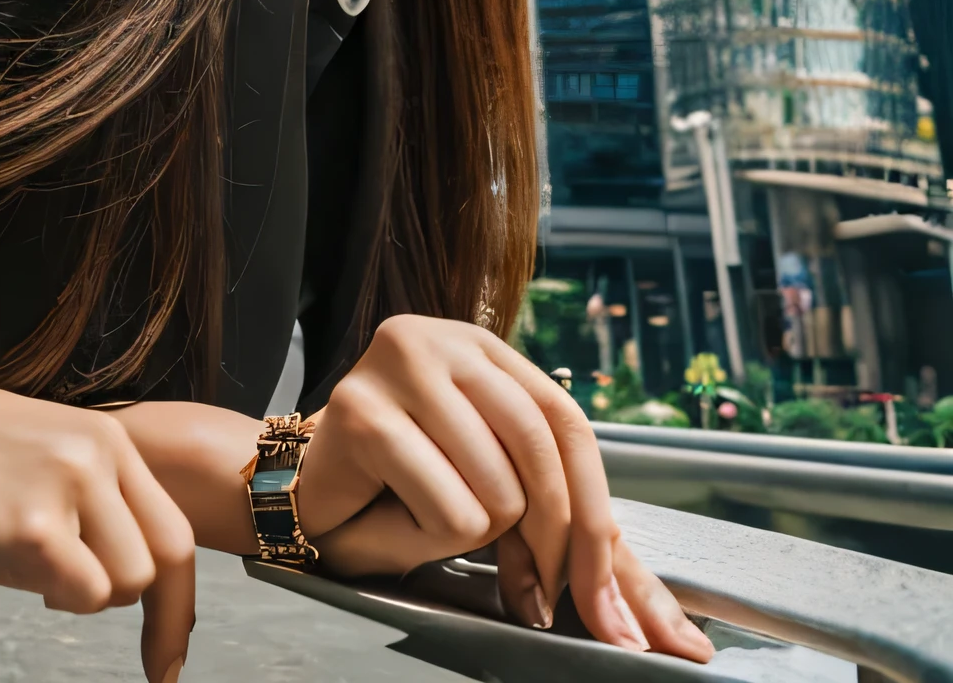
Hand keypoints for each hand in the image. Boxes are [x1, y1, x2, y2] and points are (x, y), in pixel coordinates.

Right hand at [0, 327, 196, 682]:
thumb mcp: (45, 457)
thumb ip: (92, 502)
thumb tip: (114, 576)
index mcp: (108, 441)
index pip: (173, 534)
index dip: (175, 604)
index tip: (166, 656)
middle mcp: (100, 458)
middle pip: (159, 563)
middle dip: (119, 597)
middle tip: (61, 591)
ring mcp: (69, 489)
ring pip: (124, 584)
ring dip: (81, 594)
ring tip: (24, 561)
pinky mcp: (33, 527)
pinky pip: (82, 594)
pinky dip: (54, 598)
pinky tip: (6, 561)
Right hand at [298, 315, 710, 661]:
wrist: (307, 499)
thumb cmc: (406, 498)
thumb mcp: (505, 509)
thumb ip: (583, 552)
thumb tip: (673, 640)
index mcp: (485, 351)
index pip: (569, 426)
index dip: (597, 518)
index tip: (608, 608)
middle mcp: (444, 339)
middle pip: (542, 453)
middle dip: (551, 548)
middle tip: (533, 598)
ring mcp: (398, 362)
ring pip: (497, 489)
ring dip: (473, 539)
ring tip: (429, 521)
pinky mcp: (361, 407)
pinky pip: (446, 507)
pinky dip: (428, 538)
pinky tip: (394, 515)